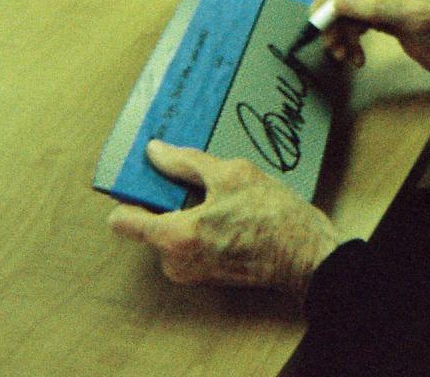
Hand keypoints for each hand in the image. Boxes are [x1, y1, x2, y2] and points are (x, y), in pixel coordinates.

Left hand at [107, 139, 341, 303]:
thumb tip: (156, 152)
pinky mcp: (208, 276)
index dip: (132, 193)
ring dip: (189, 213)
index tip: (144, 177)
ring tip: (222, 197)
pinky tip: (230, 213)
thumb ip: (185, 162)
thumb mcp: (231, 174)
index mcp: (174, 238)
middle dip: (169, 201)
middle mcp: (175, 263)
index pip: (123, 220)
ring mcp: (191, 273)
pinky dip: (202, 227)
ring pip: (173, 232)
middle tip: (198, 181)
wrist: (307, 256)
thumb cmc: (274, 218)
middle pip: (151, 222)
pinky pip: (191, 245)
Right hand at [316, 0, 429, 74]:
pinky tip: (356, 56)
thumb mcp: (415, 19)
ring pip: (349, 10)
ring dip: (341, 33)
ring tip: (344, 56)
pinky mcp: (385, 14)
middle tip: (329, 44)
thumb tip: (339, 1)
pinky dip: (351, 40)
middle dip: (335, 18)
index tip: (319, 14)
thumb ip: (378, 8)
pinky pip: (357, 23)